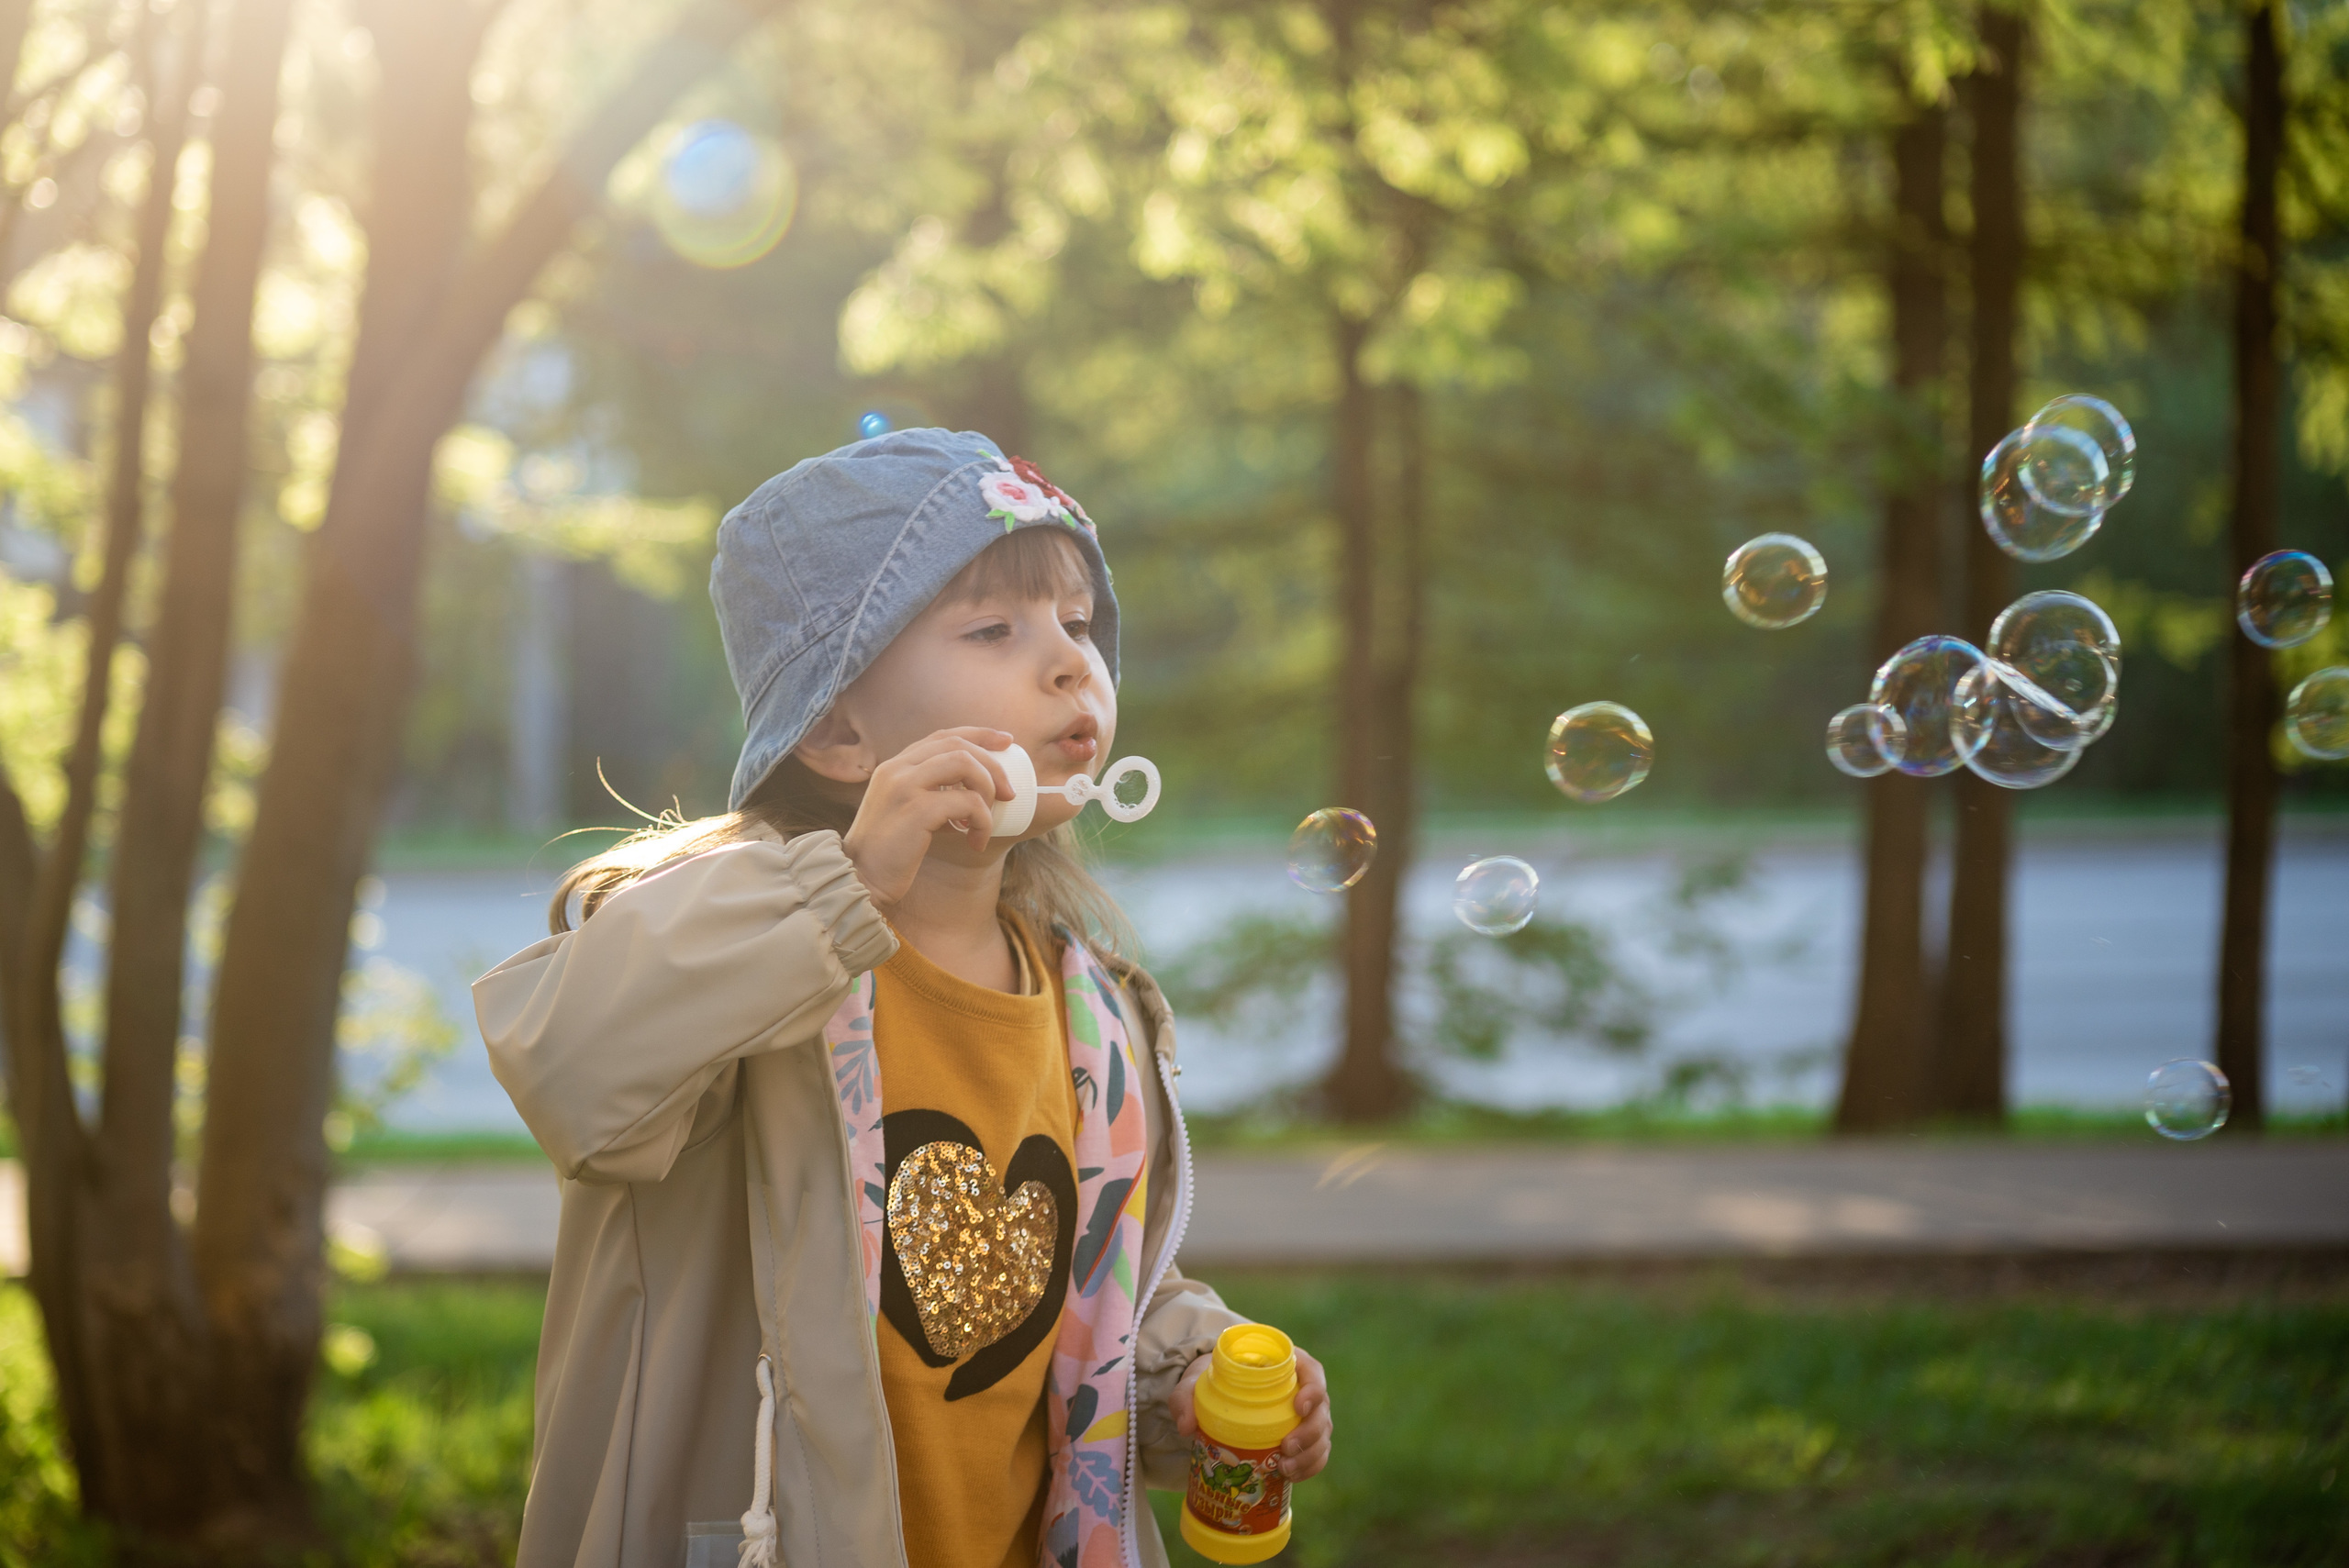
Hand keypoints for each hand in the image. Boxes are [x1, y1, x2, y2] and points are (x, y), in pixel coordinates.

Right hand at [839, 727, 1012, 905]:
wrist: (859, 878)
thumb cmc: (888, 853)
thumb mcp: (905, 813)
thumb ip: (929, 796)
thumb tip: (973, 795)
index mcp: (895, 766)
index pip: (943, 735)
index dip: (979, 734)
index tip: (1006, 741)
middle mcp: (897, 768)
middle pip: (958, 744)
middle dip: (992, 764)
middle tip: (1009, 793)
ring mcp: (904, 785)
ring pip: (964, 763)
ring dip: (987, 789)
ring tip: (987, 817)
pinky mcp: (915, 809)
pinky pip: (966, 802)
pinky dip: (981, 820)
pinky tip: (976, 841)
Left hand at [1171, 1345, 1332, 1481]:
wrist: (1218, 1395)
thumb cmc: (1214, 1379)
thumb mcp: (1196, 1381)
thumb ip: (1186, 1396)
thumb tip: (1186, 1426)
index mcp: (1286, 1365)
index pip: (1312, 1371)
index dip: (1313, 1389)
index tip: (1298, 1407)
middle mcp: (1303, 1389)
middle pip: (1321, 1409)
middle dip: (1310, 1432)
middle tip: (1286, 1448)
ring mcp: (1307, 1415)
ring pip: (1322, 1434)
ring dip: (1310, 1455)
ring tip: (1285, 1469)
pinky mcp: (1304, 1437)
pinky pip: (1317, 1453)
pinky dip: (1310, 1467)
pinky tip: (1291, 1476)